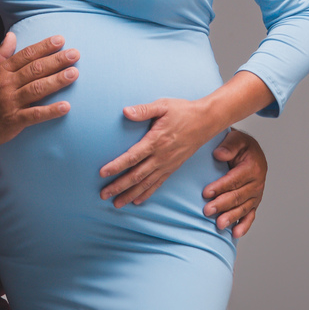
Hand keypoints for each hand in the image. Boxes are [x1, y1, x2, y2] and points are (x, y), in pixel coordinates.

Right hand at [0, 33, 78, 149]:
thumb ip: (0, 54)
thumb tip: (11, 35)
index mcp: (1, 72)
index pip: (26, 55)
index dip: (44, 47)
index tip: (60, 40)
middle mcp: (6, 85)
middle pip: (35, 69)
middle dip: (56, 60)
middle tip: (75, 54)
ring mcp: (11, 103)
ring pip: (37, 89)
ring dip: (57, 81)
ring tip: (74, 74)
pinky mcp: (14, 121)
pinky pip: (35, 115)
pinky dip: (50, 111)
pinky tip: (66, 107)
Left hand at [99, 96, 218, 206]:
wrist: (206, 121)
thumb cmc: (183, 111)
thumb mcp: (163, 106)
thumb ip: (143, 110)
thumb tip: (126, 111)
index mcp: (156, 141)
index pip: (132, 157)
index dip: (116, 166)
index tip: (102, 173)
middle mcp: (161, 156)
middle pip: (136, 175)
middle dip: (119, 186)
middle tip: (104, 195)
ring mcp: (167, 164)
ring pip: (146, 183)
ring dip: (130, 194)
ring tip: (117, 203)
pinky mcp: (173, 167)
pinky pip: (158, 184)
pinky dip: (147, 193)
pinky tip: (137, 201)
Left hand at [203, 129, 265, 238]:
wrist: (250, 153)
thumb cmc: (241, 146)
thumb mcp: (236, 139)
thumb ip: (229, 145)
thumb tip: (219, 154)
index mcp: (253, 167)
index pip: (235, 179)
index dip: (220, 187)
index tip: (205, 193)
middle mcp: (257, 182)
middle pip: (238, 196)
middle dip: (222, 204)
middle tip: (207, 210)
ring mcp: (256, 194)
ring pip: (243, 208)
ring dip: (231, 217)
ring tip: (219, 224)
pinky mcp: (254, 203)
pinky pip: (250, 216)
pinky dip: (244, 225)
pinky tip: (235, 233)